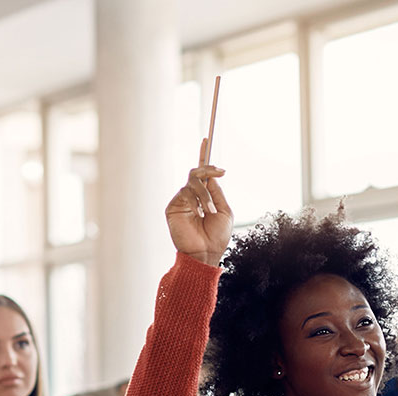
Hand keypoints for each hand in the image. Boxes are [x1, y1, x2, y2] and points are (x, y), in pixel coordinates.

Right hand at [165, 146, 231, 266]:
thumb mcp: (224, 210)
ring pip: (192, 182)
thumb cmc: (217, 236)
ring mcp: (182, 201)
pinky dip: (195, 202)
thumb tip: (211, 176)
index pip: (203, 173)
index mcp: (205, 196)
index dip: (203, 156)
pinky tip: (199, 214)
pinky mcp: (173, 207)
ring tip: (209, 211)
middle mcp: (192, 196)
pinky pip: (184, 194)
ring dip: (205, 195)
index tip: (206, 140)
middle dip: (209, 170)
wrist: (206, 253)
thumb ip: (216, 192)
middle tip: (220, 172)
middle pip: (197, 172)